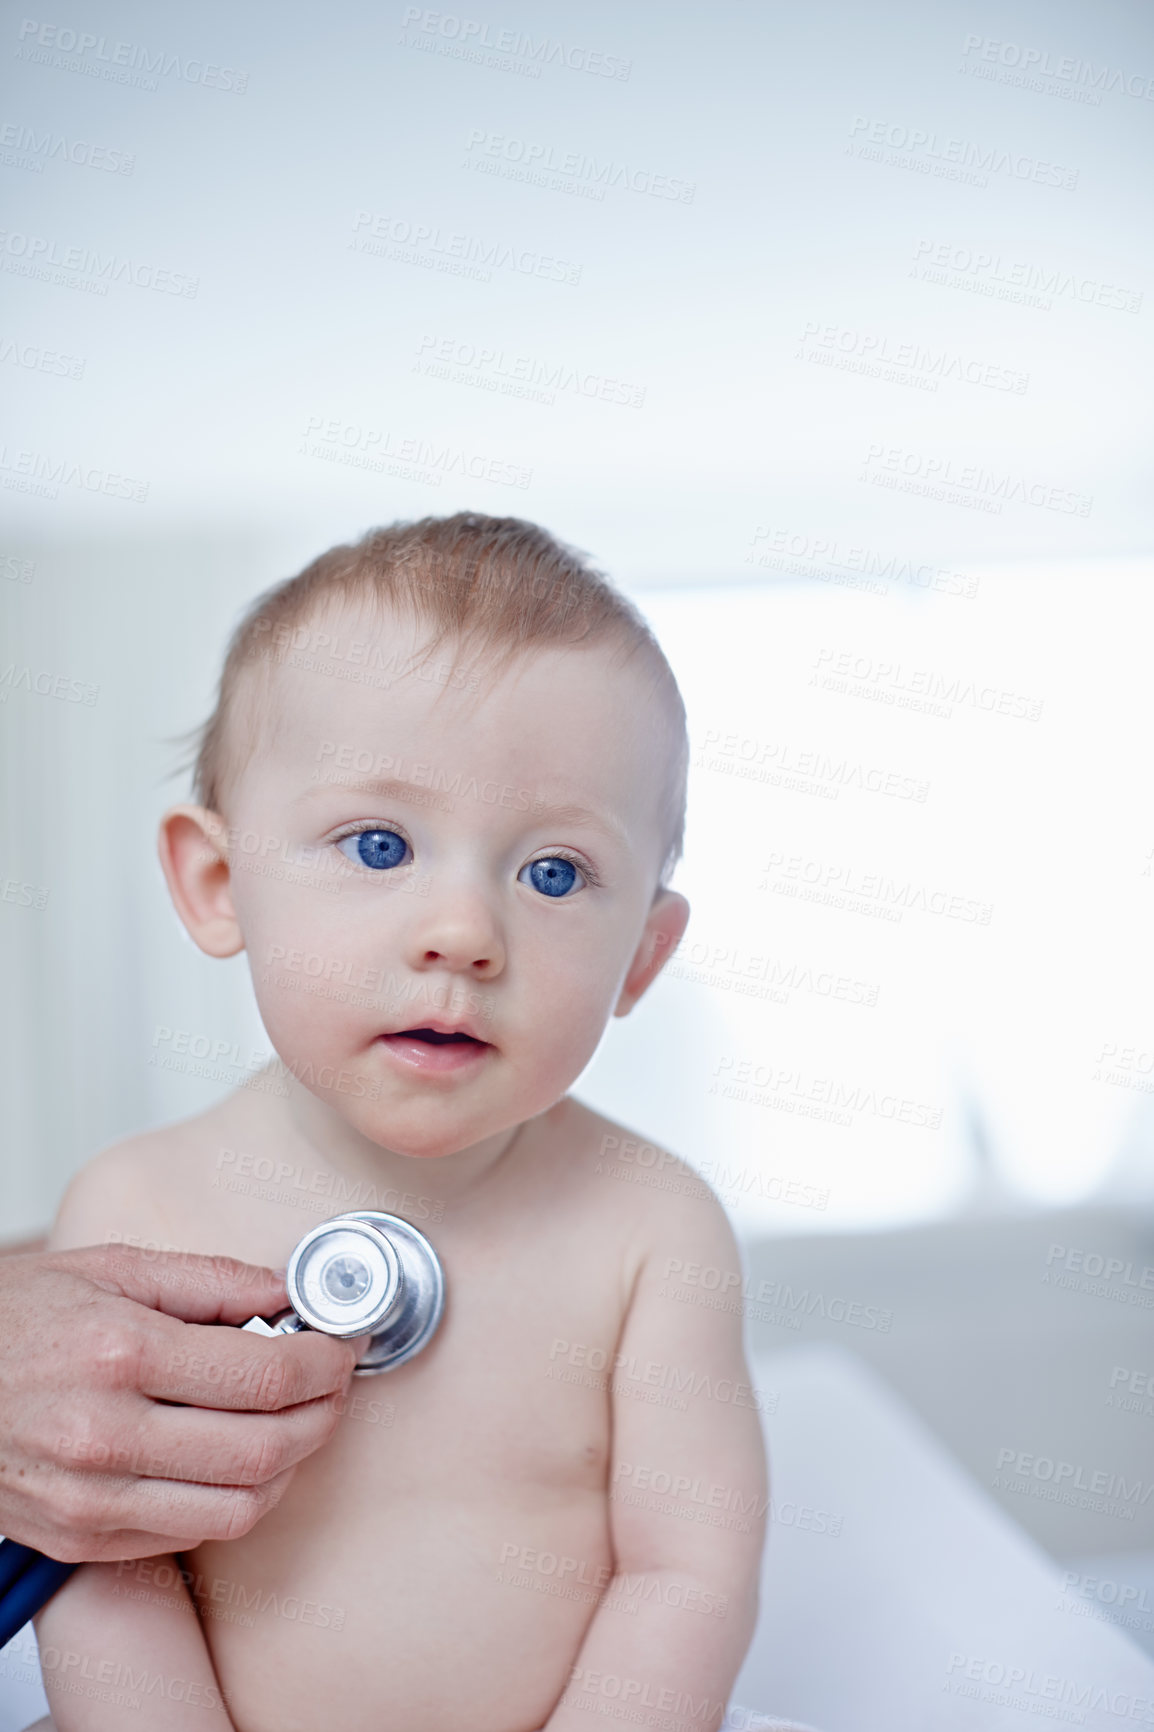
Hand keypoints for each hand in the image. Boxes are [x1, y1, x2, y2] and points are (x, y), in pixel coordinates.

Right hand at [0, 1244, 358, 1560]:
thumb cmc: (13, 1317)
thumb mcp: (110, 1267)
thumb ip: (210, 1281)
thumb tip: (286, 1293)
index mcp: (120, 1354)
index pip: (266, 1377)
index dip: (326, 1363)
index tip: (342, 1346)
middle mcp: (106, 1435)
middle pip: (266, 1448)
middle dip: (324, 1414)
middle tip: (334, 1383)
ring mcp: (91, 1498)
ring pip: (240, 1506)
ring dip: (290, 1465)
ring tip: (296, 1421)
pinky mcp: (80, 1538)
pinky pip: (191, 1533)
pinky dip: (236, 1498)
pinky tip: (238, 1455)